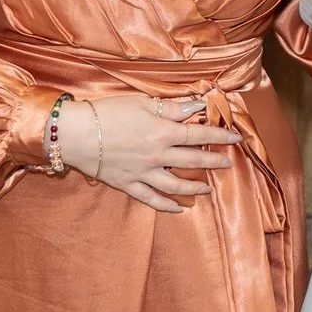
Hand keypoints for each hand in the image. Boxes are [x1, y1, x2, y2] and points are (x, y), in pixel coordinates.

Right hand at [65, 94, 243, 213]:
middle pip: (193, 161)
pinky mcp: (128, 184)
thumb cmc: (108, 112)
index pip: (200, 135)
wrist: (75, 134)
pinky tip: (178, 208)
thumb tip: (198, 106)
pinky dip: (166, 205)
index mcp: (163, 133)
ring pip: (176, 185)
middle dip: (214, 162)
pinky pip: (151, 199)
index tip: (236, 138)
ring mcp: (143, 173)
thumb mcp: (143, 103)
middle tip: (228, 163)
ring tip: (208, 188)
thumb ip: (172, 108)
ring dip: (195, 188)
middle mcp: (158, 156)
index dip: (220, 136)